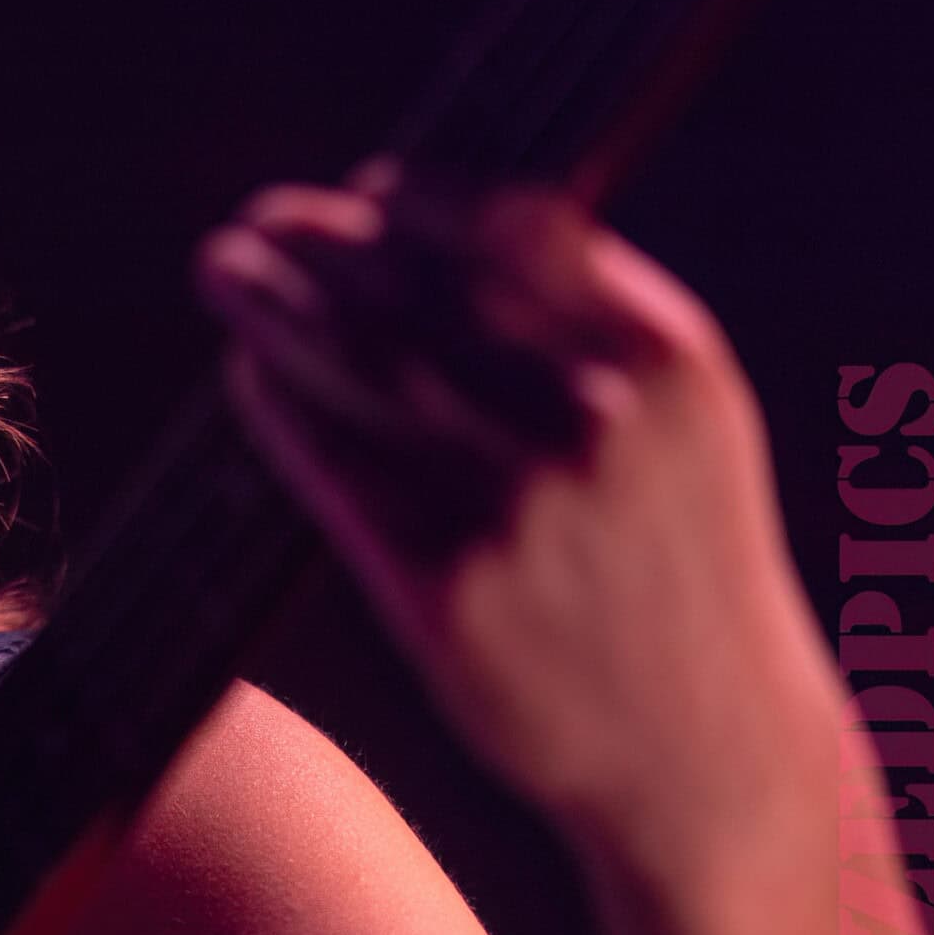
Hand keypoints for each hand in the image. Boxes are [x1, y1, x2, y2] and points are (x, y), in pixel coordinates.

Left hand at [192, 157, 831, 854]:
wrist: (710, 750)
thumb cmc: (673, 553)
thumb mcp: (683, 420)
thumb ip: (587, 317)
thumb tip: (431, 211)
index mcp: (664, 359)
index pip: (515, 233)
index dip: (425, 202)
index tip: (368, 184)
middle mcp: (595, 425)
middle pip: (416, 296)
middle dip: (319, 246)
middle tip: (254, 218)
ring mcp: (519, 511)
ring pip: (359, 372)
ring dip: (274, 310)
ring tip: (223, 270)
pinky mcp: (449, 592)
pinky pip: (336, 469)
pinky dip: (283, 406)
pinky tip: (254, 375)